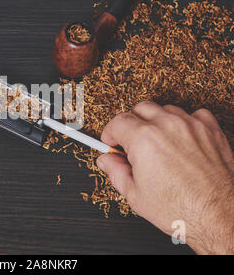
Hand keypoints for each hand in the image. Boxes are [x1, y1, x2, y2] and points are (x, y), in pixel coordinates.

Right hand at [97, 101, 233, 253]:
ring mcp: (190, 125)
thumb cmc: (181, 208)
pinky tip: (181, 139)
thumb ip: (115, 172)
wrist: (219, 216)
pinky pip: (193, 114)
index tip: (111, 141)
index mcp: (144, 140)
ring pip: (165, 109)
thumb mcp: (136, 195)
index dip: (110, 132)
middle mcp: (167, 126)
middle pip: (140, 109)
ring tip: (157, 143)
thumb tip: (107, 161)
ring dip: (156, 122)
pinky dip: (184, 122)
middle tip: (131, 142)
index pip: (118, 121)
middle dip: (131, 123)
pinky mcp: (210, 129)